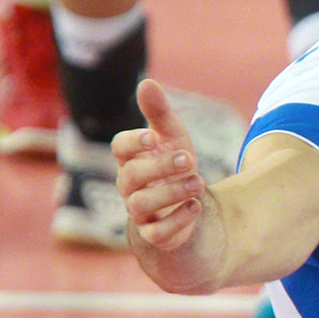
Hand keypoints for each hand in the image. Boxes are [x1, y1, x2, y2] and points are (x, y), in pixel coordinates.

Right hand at [115, 79, 211, 255]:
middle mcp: (130, 185)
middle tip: (187, 159)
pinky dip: (177, 221)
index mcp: (132, 159)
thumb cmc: (173, 166)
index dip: (133, 142)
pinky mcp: (154, 234)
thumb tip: (146, 82)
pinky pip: (157, 233)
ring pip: (141, 205)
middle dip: (160, 166)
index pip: (120, 148)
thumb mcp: (172, 137)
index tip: (153, 136)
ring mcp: (140, 212)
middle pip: (132, 175)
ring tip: (198, 182)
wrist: (185, 206)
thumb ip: (159, 113)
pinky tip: (195, 206)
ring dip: (171, 193)